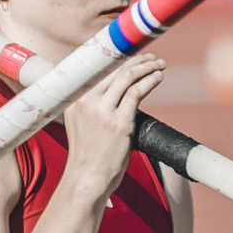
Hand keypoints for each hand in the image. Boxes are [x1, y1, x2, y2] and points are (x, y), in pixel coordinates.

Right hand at [61, 53, 165, 200]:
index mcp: (74, 100)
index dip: (116, 57)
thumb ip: (93, 107)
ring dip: (146, 67)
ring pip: (127, 77)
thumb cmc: (88, 155)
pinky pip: (137, 92)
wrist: (87, 178)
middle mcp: (85, 102)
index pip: (95, 70)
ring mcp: (102, 111)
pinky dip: (150, 81)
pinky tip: (158, 77)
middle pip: (113, 69)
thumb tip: (116, 92)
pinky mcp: (119, 122)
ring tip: (159, 65)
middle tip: (150, 58)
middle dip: (136, 59)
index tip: (132, 54)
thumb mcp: (82, 125)